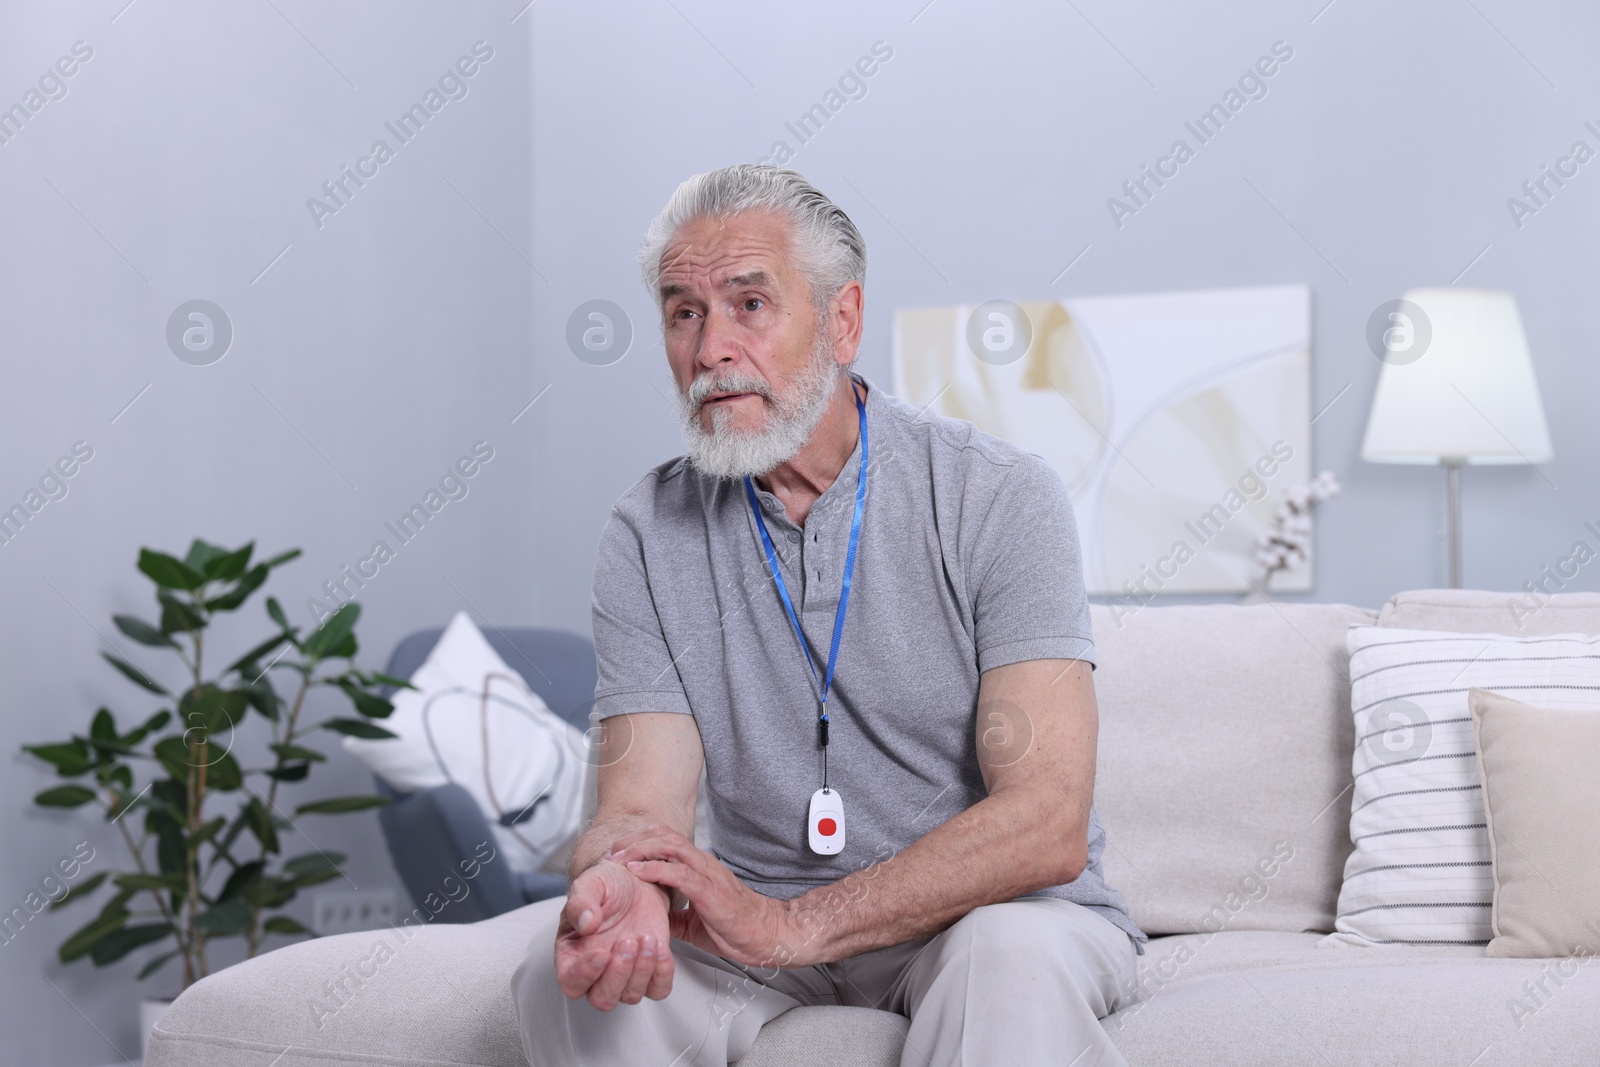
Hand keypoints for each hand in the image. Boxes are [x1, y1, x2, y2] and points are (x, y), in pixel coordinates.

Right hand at [554, 858, 672, 1009]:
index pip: (571, 983)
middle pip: (602, 998)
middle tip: (628, 942)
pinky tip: (662, 948)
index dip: (586, 974)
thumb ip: (582, 902)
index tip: (601, 954)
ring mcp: (625, 974)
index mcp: (572, 955)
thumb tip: (585, 923)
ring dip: (642, 970)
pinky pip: (658, 989)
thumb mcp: (591, 884)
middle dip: (618, 973)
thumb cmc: (608, 885)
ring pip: (630, 995)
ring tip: (647, 937)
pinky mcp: (650, 971)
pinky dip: (662, 974)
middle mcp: (597, 971)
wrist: (636, 880)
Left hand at [611, 824, 797, 968]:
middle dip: (634, 840)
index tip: (619, 853)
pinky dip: (654, 869)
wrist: (768, 937)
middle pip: (664, 835)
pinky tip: (638, 873)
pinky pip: (679, 873)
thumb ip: (675, 916)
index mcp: (700, 869)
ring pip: (671, 847)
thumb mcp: (695, 923)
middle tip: (613, 852)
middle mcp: (703, 865)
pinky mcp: (710, 893)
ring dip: (640, 850)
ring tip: (620, 859)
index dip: (641, 841)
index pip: (667, 840)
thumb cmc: (738, 928)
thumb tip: (653, 920)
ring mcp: (708, 876)